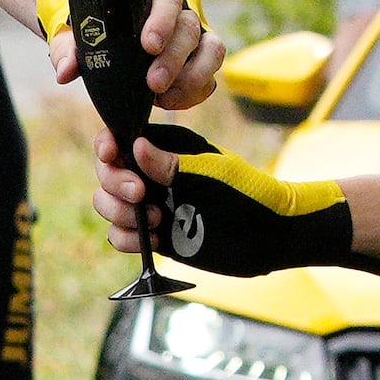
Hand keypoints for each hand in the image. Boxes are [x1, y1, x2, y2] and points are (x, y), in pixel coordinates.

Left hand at [42, 0, 222, 123]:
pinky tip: (170, 103)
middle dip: (173, 57)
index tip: (148, 46)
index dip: (162, 21)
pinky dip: (194, 92)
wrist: (110, 41)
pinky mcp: (203, 61)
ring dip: (192, 76)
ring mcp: (198, 36)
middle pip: (190, 26)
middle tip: (153, 83)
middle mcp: (182, 11)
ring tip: (164, 98)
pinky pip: (210, 76)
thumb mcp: (78, 35)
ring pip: (211, 50)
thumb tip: (65, 71)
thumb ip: (67, 49)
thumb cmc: (97, 32)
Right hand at [118, 124, 369, 274]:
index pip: (121, 139)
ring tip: (157, 223)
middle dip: (115, 185)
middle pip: (107, 175)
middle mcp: (154, 174)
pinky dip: (127, 239)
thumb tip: (136, 145)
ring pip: (110, 206)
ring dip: (120, 215)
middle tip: (141, 195)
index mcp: (167, 147)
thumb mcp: (212, 176)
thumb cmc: (248, 196)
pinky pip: (122, 235)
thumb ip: (172, 164)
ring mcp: (154, 204)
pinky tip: (154, 241)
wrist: (271, 236)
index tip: (112, 156)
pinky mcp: (156, 234)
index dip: (108, 147)